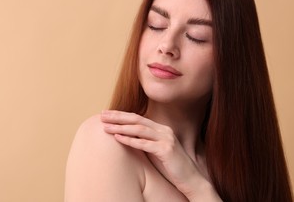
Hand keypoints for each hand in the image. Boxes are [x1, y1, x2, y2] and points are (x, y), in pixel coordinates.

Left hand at [100, 110, 220, 200]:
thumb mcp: (156, 151)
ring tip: (106, 127)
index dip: (121, 115)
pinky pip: (144, 143)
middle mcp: (164, 130)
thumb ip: (145, 142)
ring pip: (139, 129)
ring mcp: (166, 139)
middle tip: (102, 115)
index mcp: (161, 129)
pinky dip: (130, 140)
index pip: (138, 118)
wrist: (191, 180)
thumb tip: (127, 137)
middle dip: (118, 117)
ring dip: (120, 127)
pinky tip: (118, 138)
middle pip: (137, 119)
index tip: (107, 114)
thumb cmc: (171, 168)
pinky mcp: (166, 150)